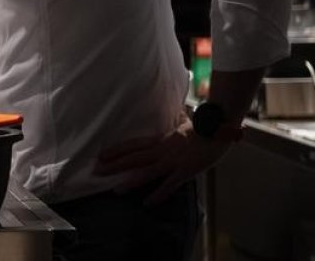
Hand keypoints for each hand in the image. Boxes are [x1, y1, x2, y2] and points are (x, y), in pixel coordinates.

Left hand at [94, 117, 231, 204]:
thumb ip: (177, 122)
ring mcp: (173, 161)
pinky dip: (158, 194)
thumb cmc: (204, 127)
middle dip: (115, 164)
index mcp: (161, 139)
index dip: (117, 149)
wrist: (219, 129)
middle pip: (134, 157)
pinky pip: (169, 184)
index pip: (134, 144)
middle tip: (97, 170)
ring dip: (131, 181)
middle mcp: (162, 150)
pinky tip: (148, 203)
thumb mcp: (185, 123)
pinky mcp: (185, 171)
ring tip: (116, 190)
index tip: (101, 154)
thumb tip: (178, 113)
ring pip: (147, 172)